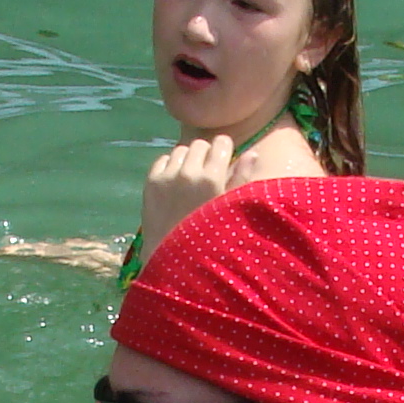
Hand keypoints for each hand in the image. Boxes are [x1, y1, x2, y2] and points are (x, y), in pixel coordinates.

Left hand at [140, 135, 239, 249]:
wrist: (173, 259)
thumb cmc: (209, 238)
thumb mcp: (229, 209)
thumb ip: (241, 179)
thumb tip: (252, 153)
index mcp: (212, 178)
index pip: (220, 142)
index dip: (224, 148)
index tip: (224, 157)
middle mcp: (188, 173)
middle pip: (200, 144)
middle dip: (206, 153)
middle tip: (208, 171)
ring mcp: (167, 177)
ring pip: (181, 150)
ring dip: (188, 159)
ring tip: (191, 178)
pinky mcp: (151, 183)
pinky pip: (163, 160)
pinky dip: (170, 166)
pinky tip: (175, 182)